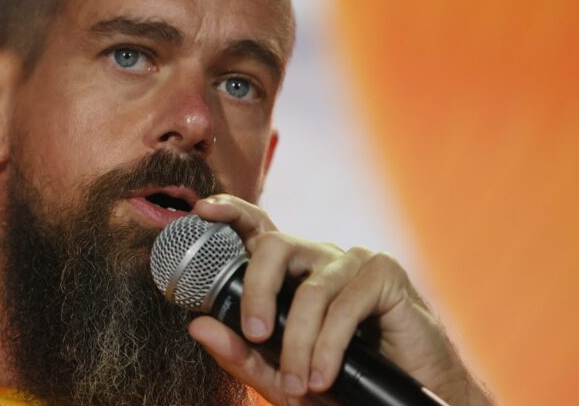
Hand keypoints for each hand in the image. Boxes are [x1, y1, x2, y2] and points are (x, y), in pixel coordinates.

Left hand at [187, 194, 491, 405]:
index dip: (230, 212)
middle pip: (274, 246)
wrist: (400, 401)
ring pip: (310, 289)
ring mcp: (353, 261)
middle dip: (258, 291)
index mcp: (290, 272)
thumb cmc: (339, 382)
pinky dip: (329, 346)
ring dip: (299, 343)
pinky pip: (346, 305)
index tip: (202, 212)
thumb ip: (240, 353)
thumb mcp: (279, 375)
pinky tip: (324, 375)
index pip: (256, 228)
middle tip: (255, 336)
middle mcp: (318, 257)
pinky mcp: (385, 275)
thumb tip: (197, 326)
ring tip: (299, 384)